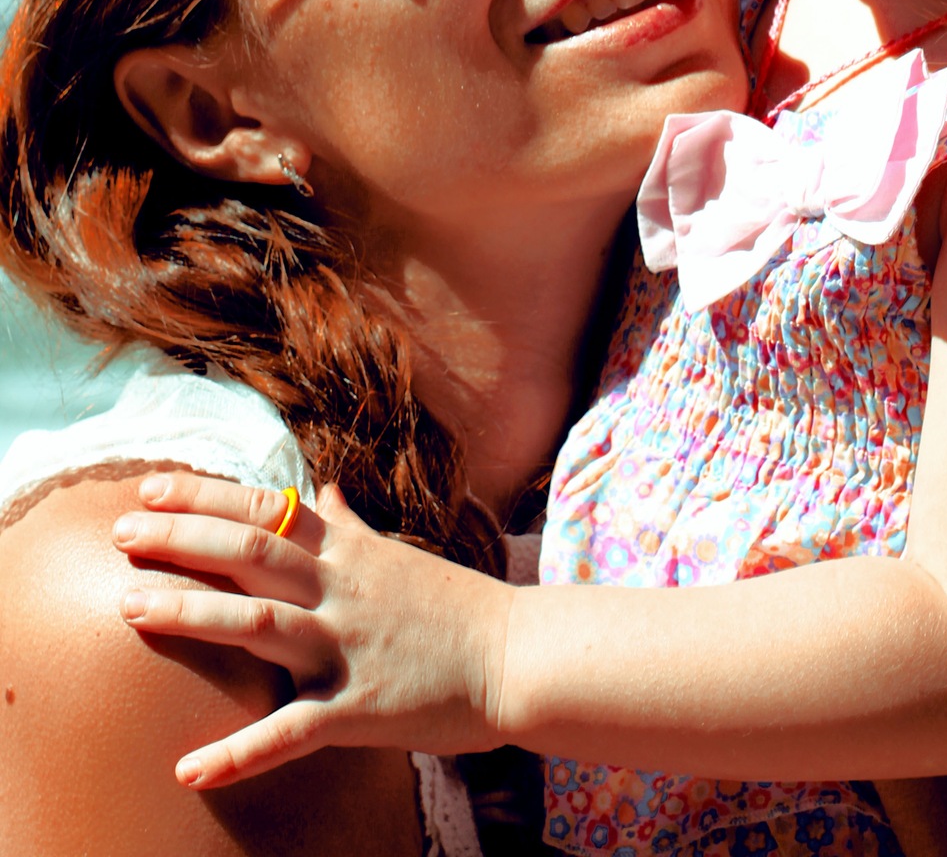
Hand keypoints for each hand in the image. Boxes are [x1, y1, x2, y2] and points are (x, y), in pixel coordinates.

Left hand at [112, 473, 511, 786]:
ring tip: (131, 608)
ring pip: (259, 622)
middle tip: (121, 533)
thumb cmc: (458, 608)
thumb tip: (324, 490)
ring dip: (192, 614)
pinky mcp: (360, 708)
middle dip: (182, 538)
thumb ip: (353, 525)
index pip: (267, 510)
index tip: (151, 487)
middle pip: (251, 551)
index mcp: (350, 551)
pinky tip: (189, 767)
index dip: (206, 496)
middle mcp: (343, 588)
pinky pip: (292, 731)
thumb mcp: (401, 555)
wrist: (517, 656)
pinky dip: (238, 751)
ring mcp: (349, 646)